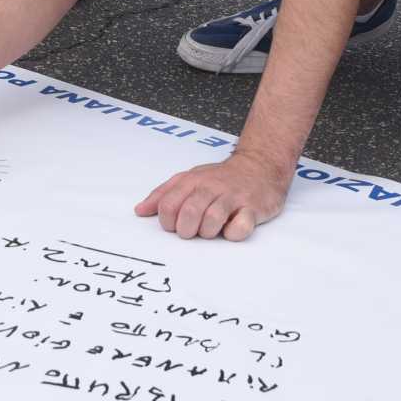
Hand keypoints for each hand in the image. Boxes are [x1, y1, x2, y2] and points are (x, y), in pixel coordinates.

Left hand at [134, 149, 291, 240]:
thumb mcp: (188, 178)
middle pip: (188, 213)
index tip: (174, 225)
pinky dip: (233, 233)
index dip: (167, 222)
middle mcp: (211, 187)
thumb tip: (139, 211)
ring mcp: (233, 198)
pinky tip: (231, 229)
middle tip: (192, 231)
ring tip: (211, 230)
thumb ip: (163, 194)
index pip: (168, 205)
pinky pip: (240, 227)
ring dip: (207, 233)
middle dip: (186, 230)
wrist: (260, 166)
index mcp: (192, 181)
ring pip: (212, 221)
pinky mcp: (253, 209)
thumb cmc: (220, 177)